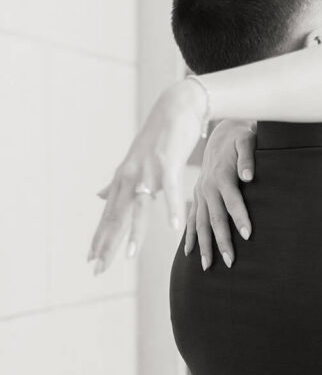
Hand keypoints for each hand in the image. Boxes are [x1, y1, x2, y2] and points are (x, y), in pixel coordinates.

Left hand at [88, 79, 207, 272]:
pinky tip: (174, 227)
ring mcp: (148, 171)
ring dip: (134, 233)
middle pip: (116, 217)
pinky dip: (172, 208)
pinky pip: (171, 191)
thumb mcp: (135, 162)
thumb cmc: (161, 135)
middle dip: (106, 244)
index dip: (99, 237)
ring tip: (128, 257)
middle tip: (96, 269)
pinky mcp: (168, 163)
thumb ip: (117, 181)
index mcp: (124, 179)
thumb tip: (99, 195)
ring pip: (138, 208)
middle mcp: (130, 177)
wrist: (178, 106)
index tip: (90, 259)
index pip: (108, 215)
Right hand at [184, 120, 255, 269]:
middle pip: (215, 218)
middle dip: (222, 241)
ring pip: (200, 223)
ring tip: (208, 267)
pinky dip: (190, 236)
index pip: (233, 201)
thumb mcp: (247, 141)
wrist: (223, 132)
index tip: (248, 235)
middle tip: (230, 262)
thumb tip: (248, 176)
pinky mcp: (198, 195)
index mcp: (222, 176)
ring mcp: (200, 193)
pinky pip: (192, 219)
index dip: (240, 218)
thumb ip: (248, 157)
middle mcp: (208, 187)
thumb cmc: (240, 137)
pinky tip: (189, 254)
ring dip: (204, 245)